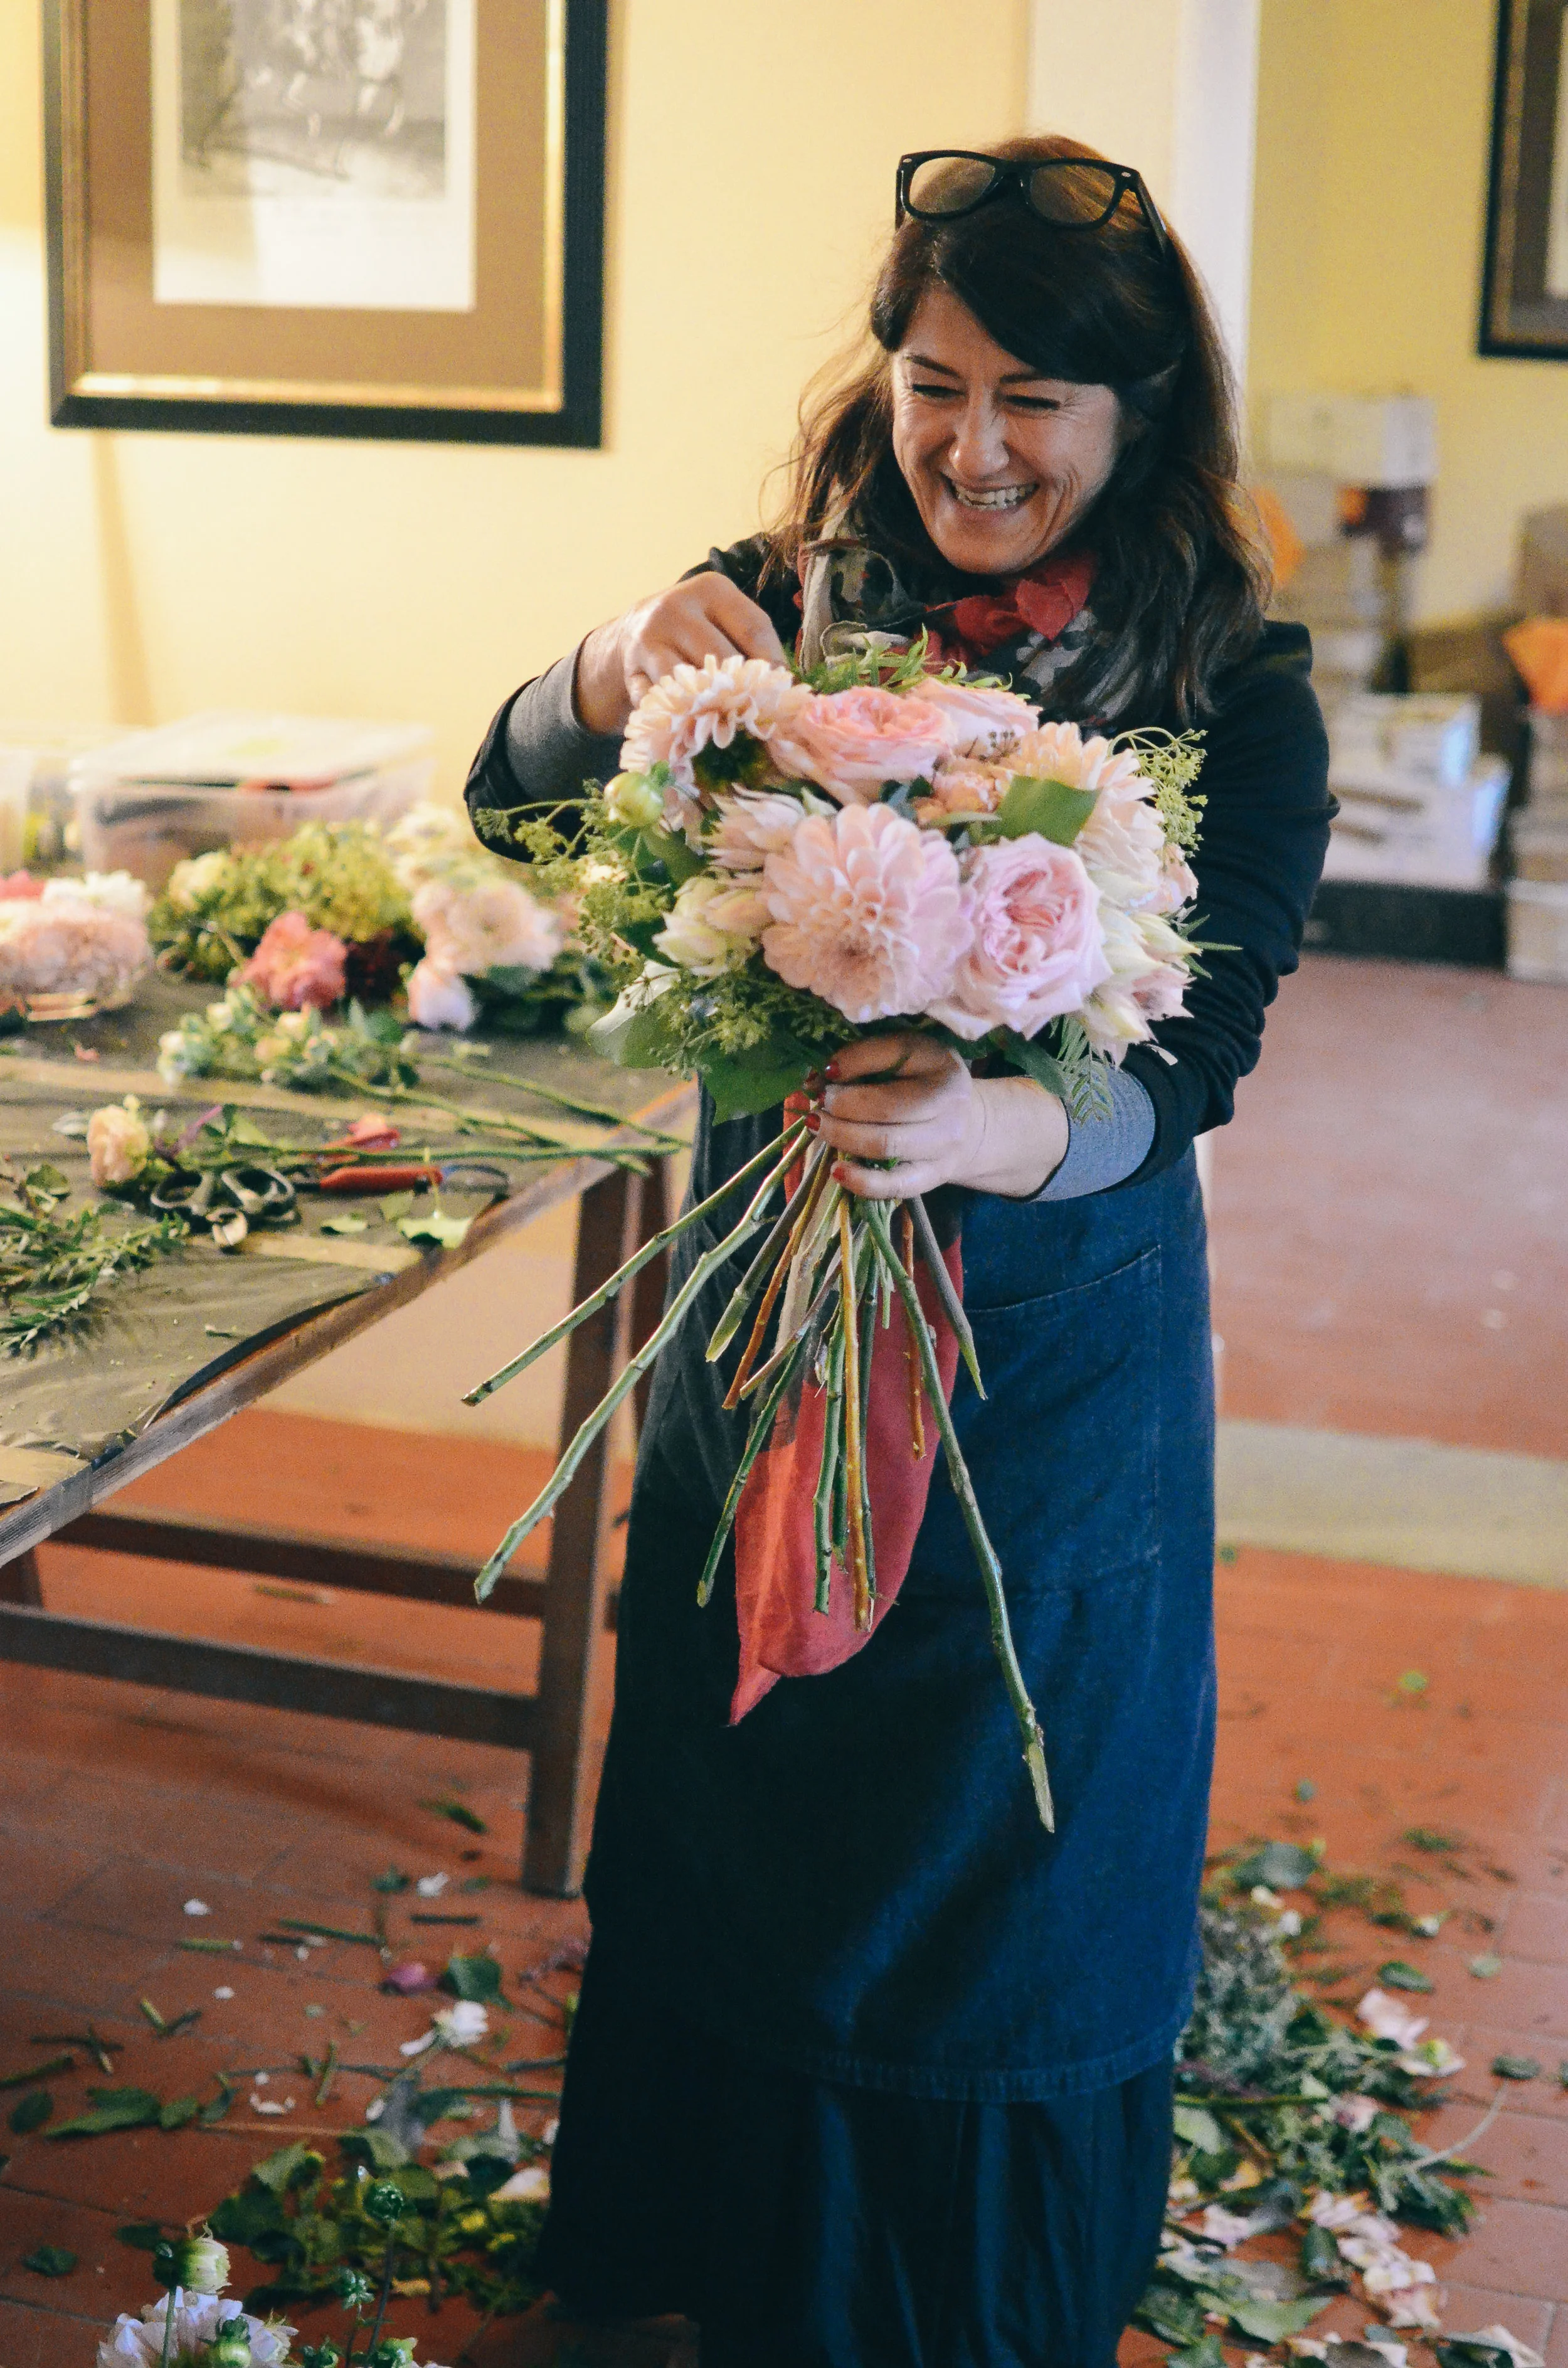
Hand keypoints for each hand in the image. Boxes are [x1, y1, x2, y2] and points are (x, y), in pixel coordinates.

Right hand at [574, 572, 786, 735]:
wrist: (634, 631)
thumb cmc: (697, 631)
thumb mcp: (724, 621)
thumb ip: (752, 644)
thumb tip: (791, 690)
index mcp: (712, 589)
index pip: (753, 629)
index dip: (773, 665)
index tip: (784, 694)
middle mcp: (677, 607)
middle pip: (722, 657)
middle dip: (743, 691)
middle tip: (760, 717)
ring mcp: (650, 639)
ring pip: (689, 683)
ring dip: (711, 709)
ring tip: (730, 727)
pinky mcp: (632, 671)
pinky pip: (661, 702)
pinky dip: (678, 719)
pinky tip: (694, 729)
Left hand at [814, 1032, 1068, 1201]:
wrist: (968, 1125)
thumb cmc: (923, 1084)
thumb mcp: (905, 1057)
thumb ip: (865, 1058)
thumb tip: (819, 1077)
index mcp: (939, 1061)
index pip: (892, 1055)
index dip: (851, 1062)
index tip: (827, 1071)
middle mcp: (948, 1103)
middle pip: (886, 1107)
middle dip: (841, 1105)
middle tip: (820, 1103)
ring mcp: (943, 1144)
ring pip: (885, 1145)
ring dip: (842, 1136)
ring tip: (820, 1127)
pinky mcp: (932, 1176)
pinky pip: (894, 1185)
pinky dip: (860, 1181)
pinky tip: (837, 1170)